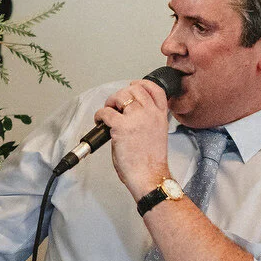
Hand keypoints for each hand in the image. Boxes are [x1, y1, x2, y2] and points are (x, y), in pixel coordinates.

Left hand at [94, 78, 171, 198]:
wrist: (150, 176)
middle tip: (115, 105)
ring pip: (120, 96)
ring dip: (110, 102)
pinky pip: (106, 112)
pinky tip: (99, 122)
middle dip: (122, 94)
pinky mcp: (121, 126)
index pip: (156, 90)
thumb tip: (128, 114)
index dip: (143, 84)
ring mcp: (137, 118)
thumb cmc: (150, 163)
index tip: (134, 85)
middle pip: (135, 89)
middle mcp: (150, 114)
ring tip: (108, 112)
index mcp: (160, 116)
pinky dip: (99, 115)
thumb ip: (146, 121)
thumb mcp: (156, 135)